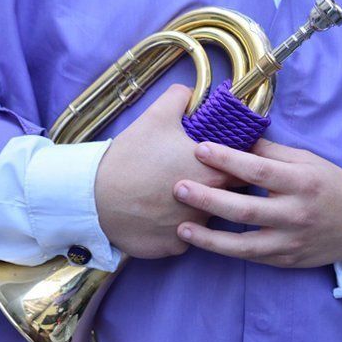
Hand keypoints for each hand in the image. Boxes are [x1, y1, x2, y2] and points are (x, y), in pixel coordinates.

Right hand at [95, 85, 230, 258]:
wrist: (95, 197)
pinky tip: (159, 217)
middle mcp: (210, 206)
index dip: (237, 163)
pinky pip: (182, 240)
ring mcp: (193, 231)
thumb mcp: (156, 116)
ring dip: (198, 211)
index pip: (246, 170)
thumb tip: (192, 92)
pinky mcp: (173, 249)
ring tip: (175, 198)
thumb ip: (181, 98)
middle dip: (220, 188)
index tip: (226, 160)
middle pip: (231, 198)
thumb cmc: (130, 156)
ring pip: (206, 221)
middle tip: (200, 178)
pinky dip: (174, 230)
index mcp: (214, 173)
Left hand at [172, 139, 341, 267]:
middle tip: (178, 188)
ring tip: (182, 228)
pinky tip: (202, 242)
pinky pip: (250, 258)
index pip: (259, 170)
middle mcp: (296, 214)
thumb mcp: (307, 161)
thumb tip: (234, 136)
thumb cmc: (330, 185)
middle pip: (245, 209)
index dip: (227, 159)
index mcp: (302, 182)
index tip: (199, 148)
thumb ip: (271, 153)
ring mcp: (291, 242)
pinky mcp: (286, 261)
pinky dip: (225, 251)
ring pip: (244, 245)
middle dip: (208, 199)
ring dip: (209, 238)